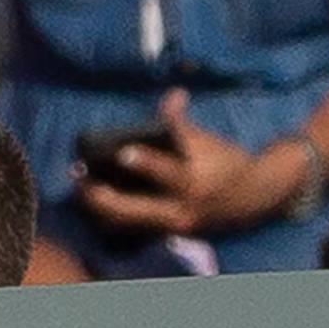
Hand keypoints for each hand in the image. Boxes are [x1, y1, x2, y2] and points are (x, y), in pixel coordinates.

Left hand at [76, 90, 301, 235]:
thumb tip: (172, 95)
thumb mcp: (208, 142)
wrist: (251, 200)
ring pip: (123, 220)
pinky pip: (127, 227)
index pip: (167, 167)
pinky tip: (87, 200)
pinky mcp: (163, 232)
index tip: (124, 151)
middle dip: (101, 193)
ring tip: (77, 185)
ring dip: (94, 205)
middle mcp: (180, 206)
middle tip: (77, 173)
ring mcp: (169, 223)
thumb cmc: (223, 164)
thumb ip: (182, 124)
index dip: (146, 160)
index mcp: (193, 178)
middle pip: (132, 207)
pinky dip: (106, 215)